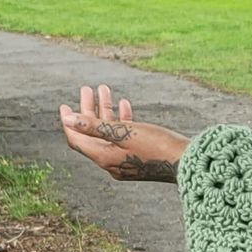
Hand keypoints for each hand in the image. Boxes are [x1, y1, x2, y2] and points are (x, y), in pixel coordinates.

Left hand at [59, 84, 188, 181]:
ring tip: (105, 89)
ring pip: (108, 133)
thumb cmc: (156, 146)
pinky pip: (123, 137)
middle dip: (88, 110)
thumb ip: (94, 126)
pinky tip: (124, 105)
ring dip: (105, 111)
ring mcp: (124, 161)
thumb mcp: (123, 132)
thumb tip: (68, 119)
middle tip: (87, 90)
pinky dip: (120, 120)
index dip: (69, 122)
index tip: (64, 105)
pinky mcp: (137, 157)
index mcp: (104, 157)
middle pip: (92, 135)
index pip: (77, 139)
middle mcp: (111, 162)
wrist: (186, 162)